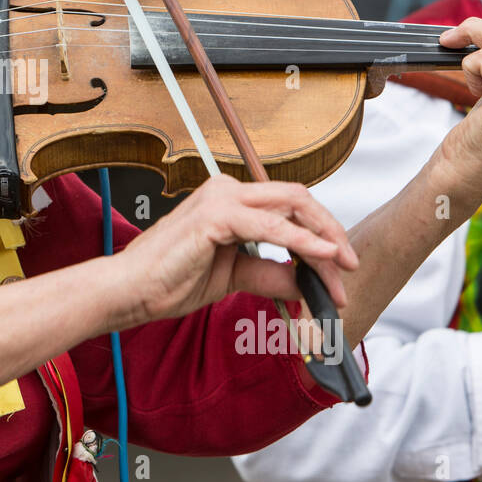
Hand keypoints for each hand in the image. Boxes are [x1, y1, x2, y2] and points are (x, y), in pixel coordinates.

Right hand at [112, 174, 357, 325]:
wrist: (131, 291)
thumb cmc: (169, 280)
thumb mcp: (234, 276)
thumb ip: (272, 273)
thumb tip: (308, 280)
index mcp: (229, 200)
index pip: (288, 206)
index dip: (321, 234)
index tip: (340, 269)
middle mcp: (226, 190)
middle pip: (298, 198)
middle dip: (331, 231)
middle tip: (350, 266)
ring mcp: (220, 198)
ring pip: (290, 206)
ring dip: (323, 240)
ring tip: (340, 272)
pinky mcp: (215, 216)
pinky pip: (270, 226)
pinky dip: (300, 241)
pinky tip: (320, 256)